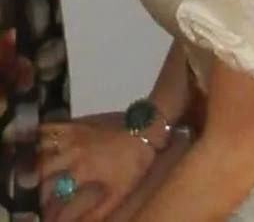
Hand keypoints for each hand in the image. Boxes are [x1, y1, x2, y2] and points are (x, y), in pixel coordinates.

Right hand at [39, 115, 155, 221]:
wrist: (143, 132)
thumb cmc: (132, 164)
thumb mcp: (118, 193)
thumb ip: (97, 212)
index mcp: (81, 170)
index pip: (52, 190)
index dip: (43, 203)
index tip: (41, 210)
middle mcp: (72, 151)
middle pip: (41, 167)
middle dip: (32, 182)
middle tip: (32, 190)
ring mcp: (74, 135)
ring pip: (42, 144)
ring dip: (32, 157)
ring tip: (29, 168)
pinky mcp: (77, 124)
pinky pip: (52, 126)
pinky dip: (39, 133)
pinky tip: (36, 141)